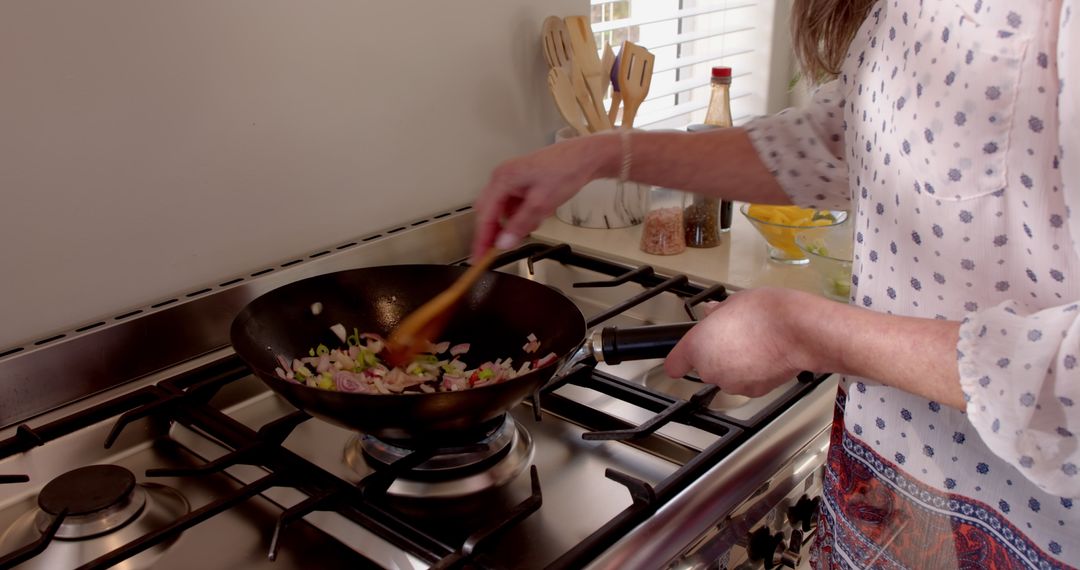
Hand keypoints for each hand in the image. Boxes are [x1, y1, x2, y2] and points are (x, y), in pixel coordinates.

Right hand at [471, 133, 616, 258]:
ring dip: (513, 222)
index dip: (481, 240)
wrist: (585, 157)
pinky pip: (514, 204)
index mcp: (502, 179)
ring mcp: (512, 179)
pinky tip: (538, 214)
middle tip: (498, 251)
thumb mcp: (541, 204)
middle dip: (495, 231)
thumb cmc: (565, 171)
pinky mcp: (522, 182)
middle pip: (489, 212)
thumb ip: (520, 225)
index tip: (479, 258)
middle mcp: (503, 177)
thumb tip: (503, 243)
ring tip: (534, 223)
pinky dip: (522, 214)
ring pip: (503, 209)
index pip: (484, 216)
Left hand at [664, 288, 806, 396]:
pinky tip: (765, 356)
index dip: (679, 360)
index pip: (674, 364)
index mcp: (698, 345)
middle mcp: (711, 369)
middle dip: (716, 354)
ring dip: (735, 364)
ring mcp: (732, 383)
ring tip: (754, 344)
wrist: (798, 332)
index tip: (682, 359)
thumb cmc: (766, 313)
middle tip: (734, 336)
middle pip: (705, 366)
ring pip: (727, 375)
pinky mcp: (754, 392)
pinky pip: (747, 382)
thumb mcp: (734, 301)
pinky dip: (753, 373)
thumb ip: (717, 312)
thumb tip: (712, 312)